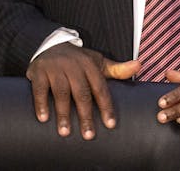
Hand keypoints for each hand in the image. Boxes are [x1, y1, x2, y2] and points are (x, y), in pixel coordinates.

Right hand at [25, 42, 139, 139]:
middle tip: (89, 135)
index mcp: (90, 65)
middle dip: (86, 115)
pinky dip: (41, 103)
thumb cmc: (78, 59)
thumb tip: (139, 65)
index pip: (100, 88)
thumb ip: (118, 69)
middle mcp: (74, 66)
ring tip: (66, 132)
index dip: (106, 107)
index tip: (110, 124)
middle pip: (81, 93)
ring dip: (63, 113)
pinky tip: (44, 118)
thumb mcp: (98, 62)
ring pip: (61, 92)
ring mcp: (56, 68)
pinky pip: (40, 89)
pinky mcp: (40, 71)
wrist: (51, 43)